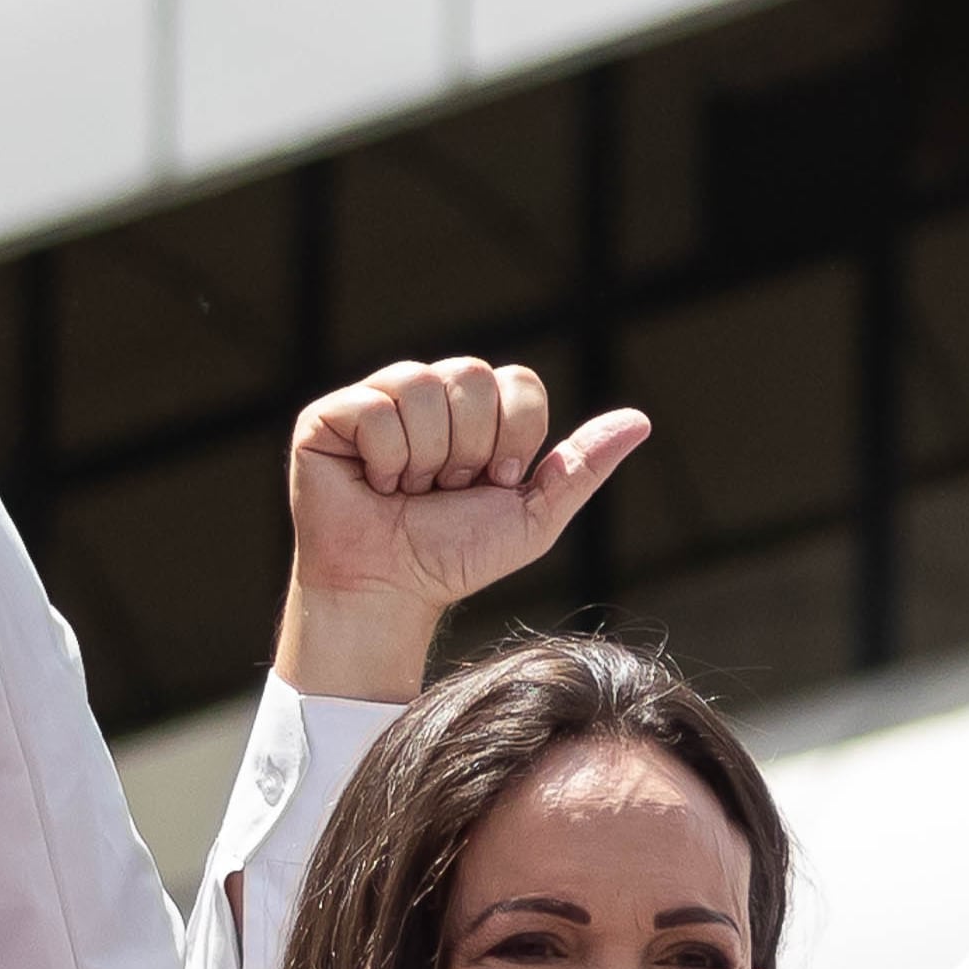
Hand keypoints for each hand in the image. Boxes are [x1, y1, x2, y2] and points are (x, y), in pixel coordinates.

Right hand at [274, 357, 649, 701]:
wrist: (392, 593)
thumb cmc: (457, 557)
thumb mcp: (533, 517)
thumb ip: (581, 467)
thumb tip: (640, 420)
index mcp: (477, 409)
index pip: (518, 381)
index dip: (514, 437)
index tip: (493, 483)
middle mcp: (428, 394)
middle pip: (472, 375)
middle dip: (470, 449)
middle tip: (446, 489)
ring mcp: (376, 399)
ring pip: (422, 386)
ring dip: (426, 458)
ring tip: (408, 490)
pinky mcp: (328, 416)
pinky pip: (374, 407)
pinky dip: (385, 458)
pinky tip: (374, 485)